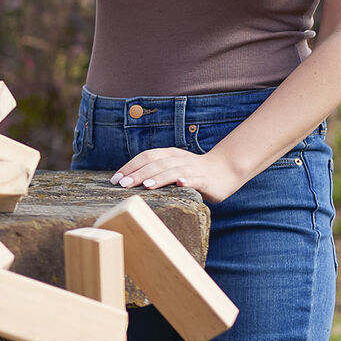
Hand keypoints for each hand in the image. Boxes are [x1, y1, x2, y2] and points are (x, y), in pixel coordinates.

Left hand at [109, 147, 243, 203]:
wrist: (224, 170)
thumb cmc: (192, 172)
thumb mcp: (171, 168)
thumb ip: (154, 171)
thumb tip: (127, 181)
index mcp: (168, 154)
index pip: (145, 157)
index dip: (130, 166)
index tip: (115, 179)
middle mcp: (178, 158)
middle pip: (155, 163)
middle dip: (138, 173)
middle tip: (123, 184)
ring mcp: (191, 168)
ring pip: (172, 170)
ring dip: (158, 177)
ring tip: (146, 185)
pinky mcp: (204, 178)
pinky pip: (194, 178)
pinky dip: (186, 180)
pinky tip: (180, 183)